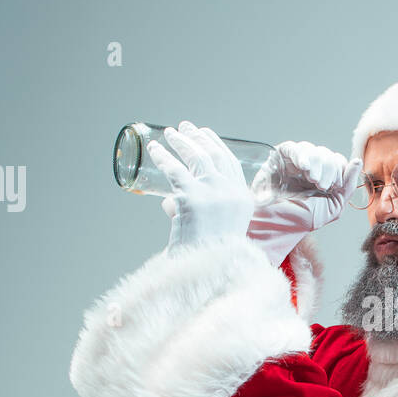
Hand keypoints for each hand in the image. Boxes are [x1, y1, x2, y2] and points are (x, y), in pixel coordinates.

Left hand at [148, 122, 254, 252]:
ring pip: (197, 158)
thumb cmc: (207, 254)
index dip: (216, 145)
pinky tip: (154, 150)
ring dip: (182, 142)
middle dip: (198, 137)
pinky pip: (175, 171)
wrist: (207, 270)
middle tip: (185, 127)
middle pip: (215, 155)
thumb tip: (168, 201)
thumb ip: (194, 210)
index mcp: (243, 199)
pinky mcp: (192, 198)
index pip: (230, 163)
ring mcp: (213, 194)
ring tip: (169, 133)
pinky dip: (163, 158)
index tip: (205, 133)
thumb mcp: (213, 227)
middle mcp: (232, 193)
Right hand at [246, 141, 363, 265]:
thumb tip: (357, 161)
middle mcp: (309, 169)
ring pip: (311, 149)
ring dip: (317, 163)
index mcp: (323, 178)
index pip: (337, 161)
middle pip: (326, 154)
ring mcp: (293, 163)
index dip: (339, 170)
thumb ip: (348, 186)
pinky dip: (301, 154)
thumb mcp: (333, 206)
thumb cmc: (302, 220)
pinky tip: (304, 167)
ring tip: (312, 179)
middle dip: (329, 169)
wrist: (277, 226)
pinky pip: (292, 148)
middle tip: (322, 185)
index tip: (334, 186)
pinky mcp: (278, 160)